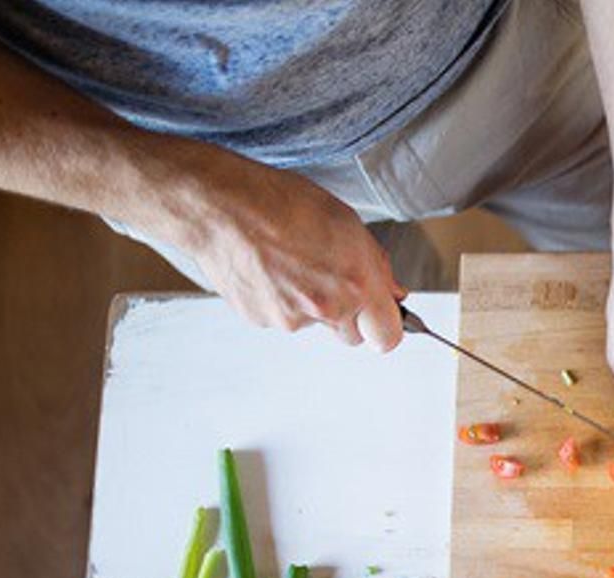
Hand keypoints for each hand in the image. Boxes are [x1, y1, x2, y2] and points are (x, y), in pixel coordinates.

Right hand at [164, 157, 404, 350]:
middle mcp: (328, 307)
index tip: (380, 317)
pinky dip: (280, 300)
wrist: (220, 207)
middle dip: (348, 314)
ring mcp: (292, 318)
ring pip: (315, 324)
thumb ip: (376, 265)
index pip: (387, 337)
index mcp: (357, 283)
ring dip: (311, 304)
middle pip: (352, 335)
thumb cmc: (281, 203)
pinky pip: (282, 317)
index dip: (385, 327)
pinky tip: (270, 268)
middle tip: (330, 277)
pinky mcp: (262, 320)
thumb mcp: (346, 222)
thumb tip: (393, 292)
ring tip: (291, 262)